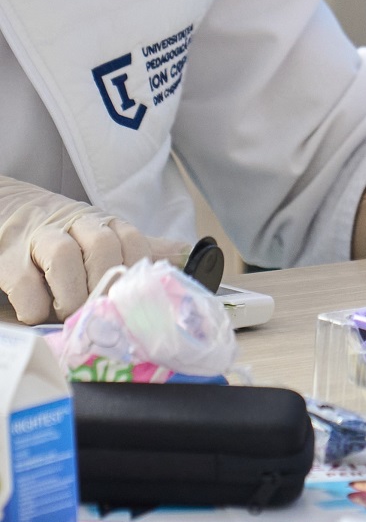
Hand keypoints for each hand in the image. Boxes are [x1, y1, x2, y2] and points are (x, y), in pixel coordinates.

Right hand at [0, 176, 190, 323]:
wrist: (4, 207)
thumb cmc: (61, 231)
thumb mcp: (104, 234)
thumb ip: (142, 249)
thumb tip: (190, 255)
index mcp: (103, 223)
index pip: (133, 240)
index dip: (137, 271)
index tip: (133, 301)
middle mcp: (73, 224)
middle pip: (103, 245)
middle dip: (106, 284)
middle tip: (101, 312)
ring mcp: (38, 237)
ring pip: (64, 256)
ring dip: (72, 294)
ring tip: (70, 315)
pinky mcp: (6, 256)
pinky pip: (24, 281)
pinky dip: (35, 305)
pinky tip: (39, 314)